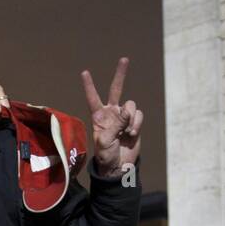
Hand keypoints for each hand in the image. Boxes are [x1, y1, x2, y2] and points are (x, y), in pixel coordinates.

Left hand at [81, 57, 143, 177]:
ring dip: (131, 118)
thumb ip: (116, 124)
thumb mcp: (105, 142)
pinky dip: (137, 124)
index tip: (85, 72)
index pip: (93, 98)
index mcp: (98, 117)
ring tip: (127, 132)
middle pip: (116, 89)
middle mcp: (111, 113)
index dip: (89, 86)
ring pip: (131, 105)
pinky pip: (139, 115)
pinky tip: (132, 134)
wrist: (119, 166)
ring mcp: (123, 117)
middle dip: (120, 74)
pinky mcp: (134, 122)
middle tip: (124, 59)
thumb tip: (128, 110)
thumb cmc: (106, 156)